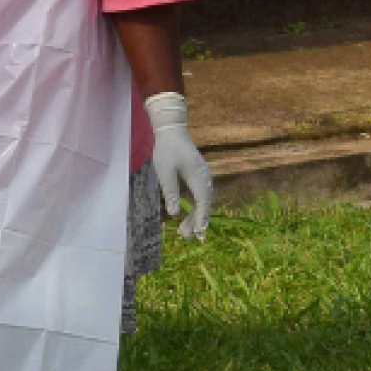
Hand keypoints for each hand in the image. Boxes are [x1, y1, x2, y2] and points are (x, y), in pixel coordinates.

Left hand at [144, 91, 213, 237]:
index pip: (203, 203)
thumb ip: (170, 192)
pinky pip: (201, 196)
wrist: (172, 132)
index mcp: (199, 178)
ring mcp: (204, 177)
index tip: (199, 234)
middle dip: (197, 222)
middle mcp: (205, 179)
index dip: (201, 219)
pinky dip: (196, 207)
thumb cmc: (167, 151)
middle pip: (204, 205)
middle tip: (187, 238)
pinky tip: (190, 217)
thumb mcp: (165, 172)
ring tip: (186, 232)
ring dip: (196, 216)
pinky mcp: (199, 177)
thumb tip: (173, 214)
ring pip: (203, 201)